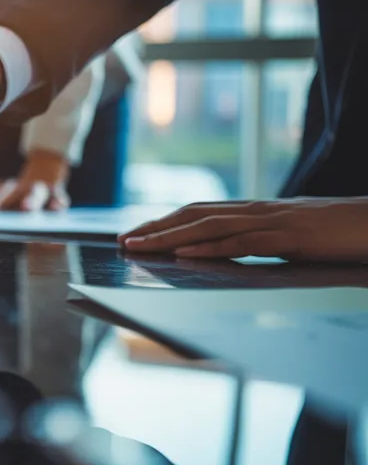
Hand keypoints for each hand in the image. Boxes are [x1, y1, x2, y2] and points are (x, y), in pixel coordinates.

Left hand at [0, 150, 70, 211]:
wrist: (46, 172)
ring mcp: (38, 190)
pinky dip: (58, 202)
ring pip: (34, 193)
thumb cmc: (17, 190)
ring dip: (30, 200)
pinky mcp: (56, 193)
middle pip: (8, 192)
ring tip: (26, 208)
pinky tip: (57, 208)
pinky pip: (59, 197)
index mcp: (1, 189)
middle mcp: (18, 188)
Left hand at [119, 197, 367, 260]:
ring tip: (138, 246)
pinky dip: (210, 247)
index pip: (201, 211)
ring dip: (169, 236)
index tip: (137, 232)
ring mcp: (274, 222)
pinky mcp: (290, 238)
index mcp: (259, 210)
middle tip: (122, 240)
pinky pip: (243, 242)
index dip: (166, 220)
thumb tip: (237, 253)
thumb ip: (265, 242)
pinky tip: (185, 254)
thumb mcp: (296, 238)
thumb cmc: (343, 234)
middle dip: (156, 227)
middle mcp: (259, 210)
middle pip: (195, 214)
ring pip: (210, 226)